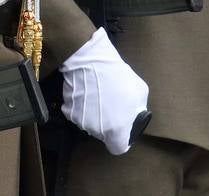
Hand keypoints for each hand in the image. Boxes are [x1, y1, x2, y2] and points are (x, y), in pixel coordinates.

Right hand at [59, 28, 149, 155]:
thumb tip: (133, 113)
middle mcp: (97, 130)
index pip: (118, 148)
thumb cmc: (118, 76)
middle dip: (108, 124)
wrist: (90, 60)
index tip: (121, 128)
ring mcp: (80, 121)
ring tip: (98, 95)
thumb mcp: (140, 91)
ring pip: (89, 124)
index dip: (121, 139)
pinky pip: (77, 113)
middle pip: (103, 134)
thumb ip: (138, 108)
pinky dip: (81, 106)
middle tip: (110, 104)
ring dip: (94, 115)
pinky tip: (86, 92)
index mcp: (116, 130)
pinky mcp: (68, 110)